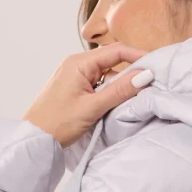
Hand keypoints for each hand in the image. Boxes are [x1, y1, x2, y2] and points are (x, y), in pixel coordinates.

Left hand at [23, 45, 153, 146]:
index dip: (138, 56)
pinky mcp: (75, 88)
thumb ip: (119, 91)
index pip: (116, 51)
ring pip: (107, 74)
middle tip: (152, 81)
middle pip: (112, 60)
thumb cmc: (57, 123)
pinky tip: (118, 102)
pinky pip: (99, 84)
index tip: (156, 65)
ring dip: (121, 83)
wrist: (35, 140)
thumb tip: (145, 75)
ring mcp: (75, 76)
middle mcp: (77, 64)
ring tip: (137, 94)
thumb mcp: (93, 107)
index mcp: (79, 62)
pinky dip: (111, 91)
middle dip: (132, 69)